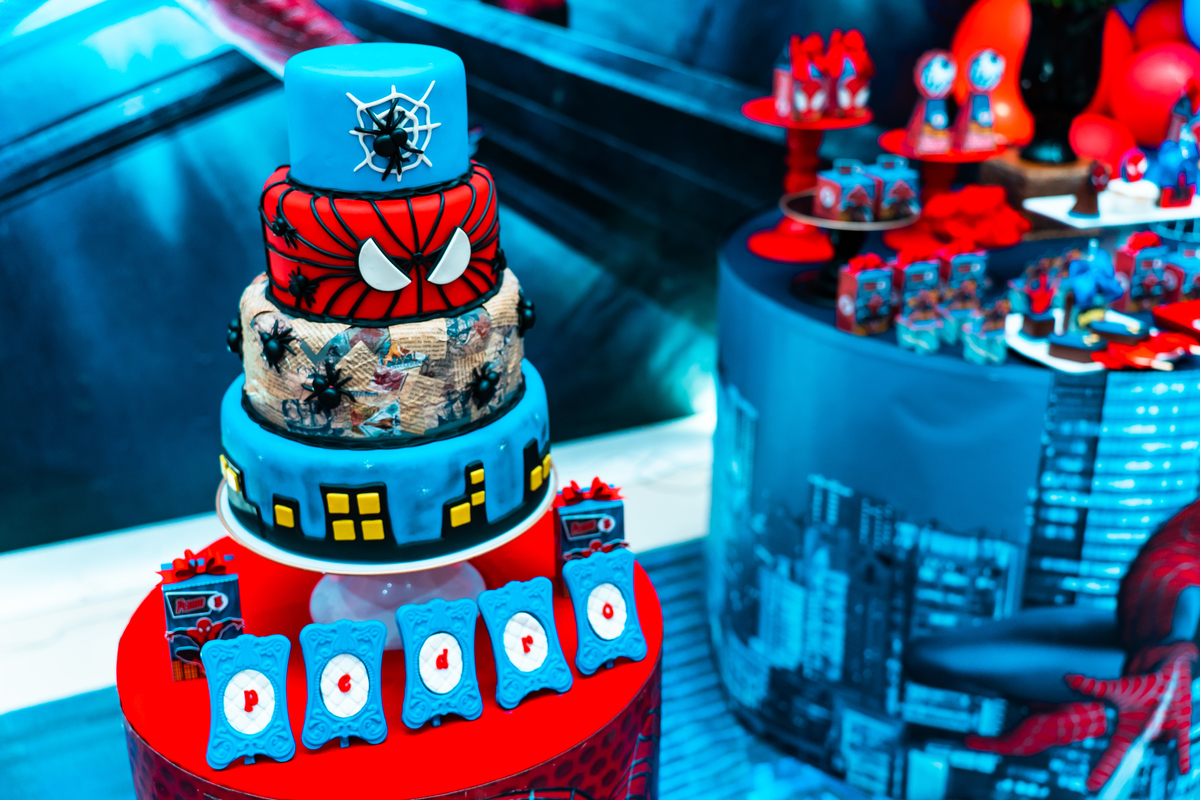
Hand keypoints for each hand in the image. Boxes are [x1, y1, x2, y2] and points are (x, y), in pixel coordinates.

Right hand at [1066, 641, 1195, 791]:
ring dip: (1152, 731)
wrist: (1167, 678)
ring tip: (1150, 714)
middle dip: (1113, 772)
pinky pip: (1181, 742)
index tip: (1090, 785)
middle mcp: (1145, 737)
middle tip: (1095, 786)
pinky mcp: (1179, 724)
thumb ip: (1093, 687)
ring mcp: (1162, 733)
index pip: (1113, 755)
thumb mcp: (1116, 688)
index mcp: (1128, 733)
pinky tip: (1183, 769)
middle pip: (1128, 758)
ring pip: (1154, 741)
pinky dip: (1182, 755)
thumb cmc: (1142, 687)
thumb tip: (1068, 678)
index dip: (1103, 770)